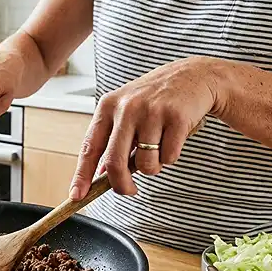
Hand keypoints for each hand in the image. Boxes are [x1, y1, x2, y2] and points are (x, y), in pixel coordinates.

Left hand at [70, 56, 229, 198]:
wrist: (195, 75)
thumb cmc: (157, 98)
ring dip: (154, 166)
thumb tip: (102, 173)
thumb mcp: (127, 109)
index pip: (89, 147)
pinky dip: (171, 156)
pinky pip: (169, 157)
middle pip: (114, 163)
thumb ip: (113, 139)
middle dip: (121, 185)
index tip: (76, 196)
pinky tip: (174, 137)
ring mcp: (151, 111)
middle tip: (129, 191)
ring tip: (159, 146)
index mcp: (108, 106)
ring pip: (145, 164)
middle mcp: (126, 107)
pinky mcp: (176, 117)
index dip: (82, 175)